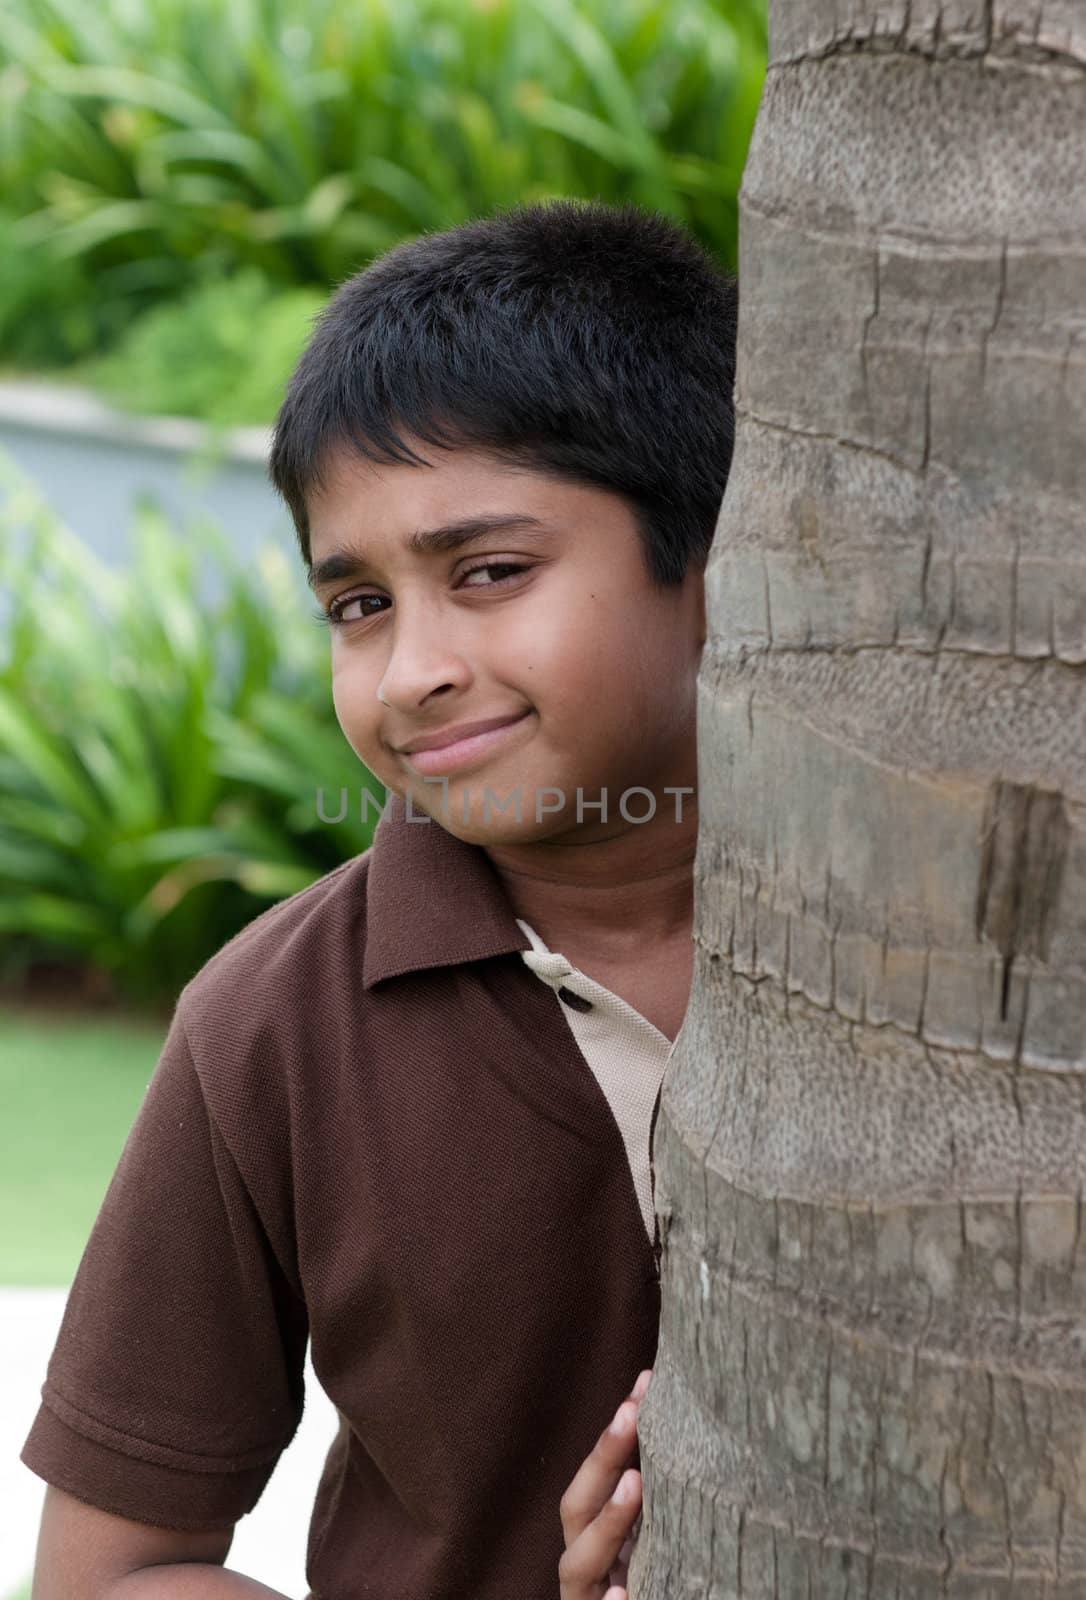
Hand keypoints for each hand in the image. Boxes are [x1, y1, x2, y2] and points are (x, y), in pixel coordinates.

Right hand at [558, 1367, 651, 1599]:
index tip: (646, 1382)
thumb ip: (657, 1492)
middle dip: (601, 1459)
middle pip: (576, 1511)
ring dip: (606, 1523)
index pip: (594, 1479)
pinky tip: (627, 1598)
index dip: (612, 1434)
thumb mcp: (657, 1538)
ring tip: (634, 1484)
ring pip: (578, 1566)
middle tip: (633, 1413)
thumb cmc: (665, 1585)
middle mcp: (587, 1571)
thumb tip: (687, 1415)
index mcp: (598, 1539)